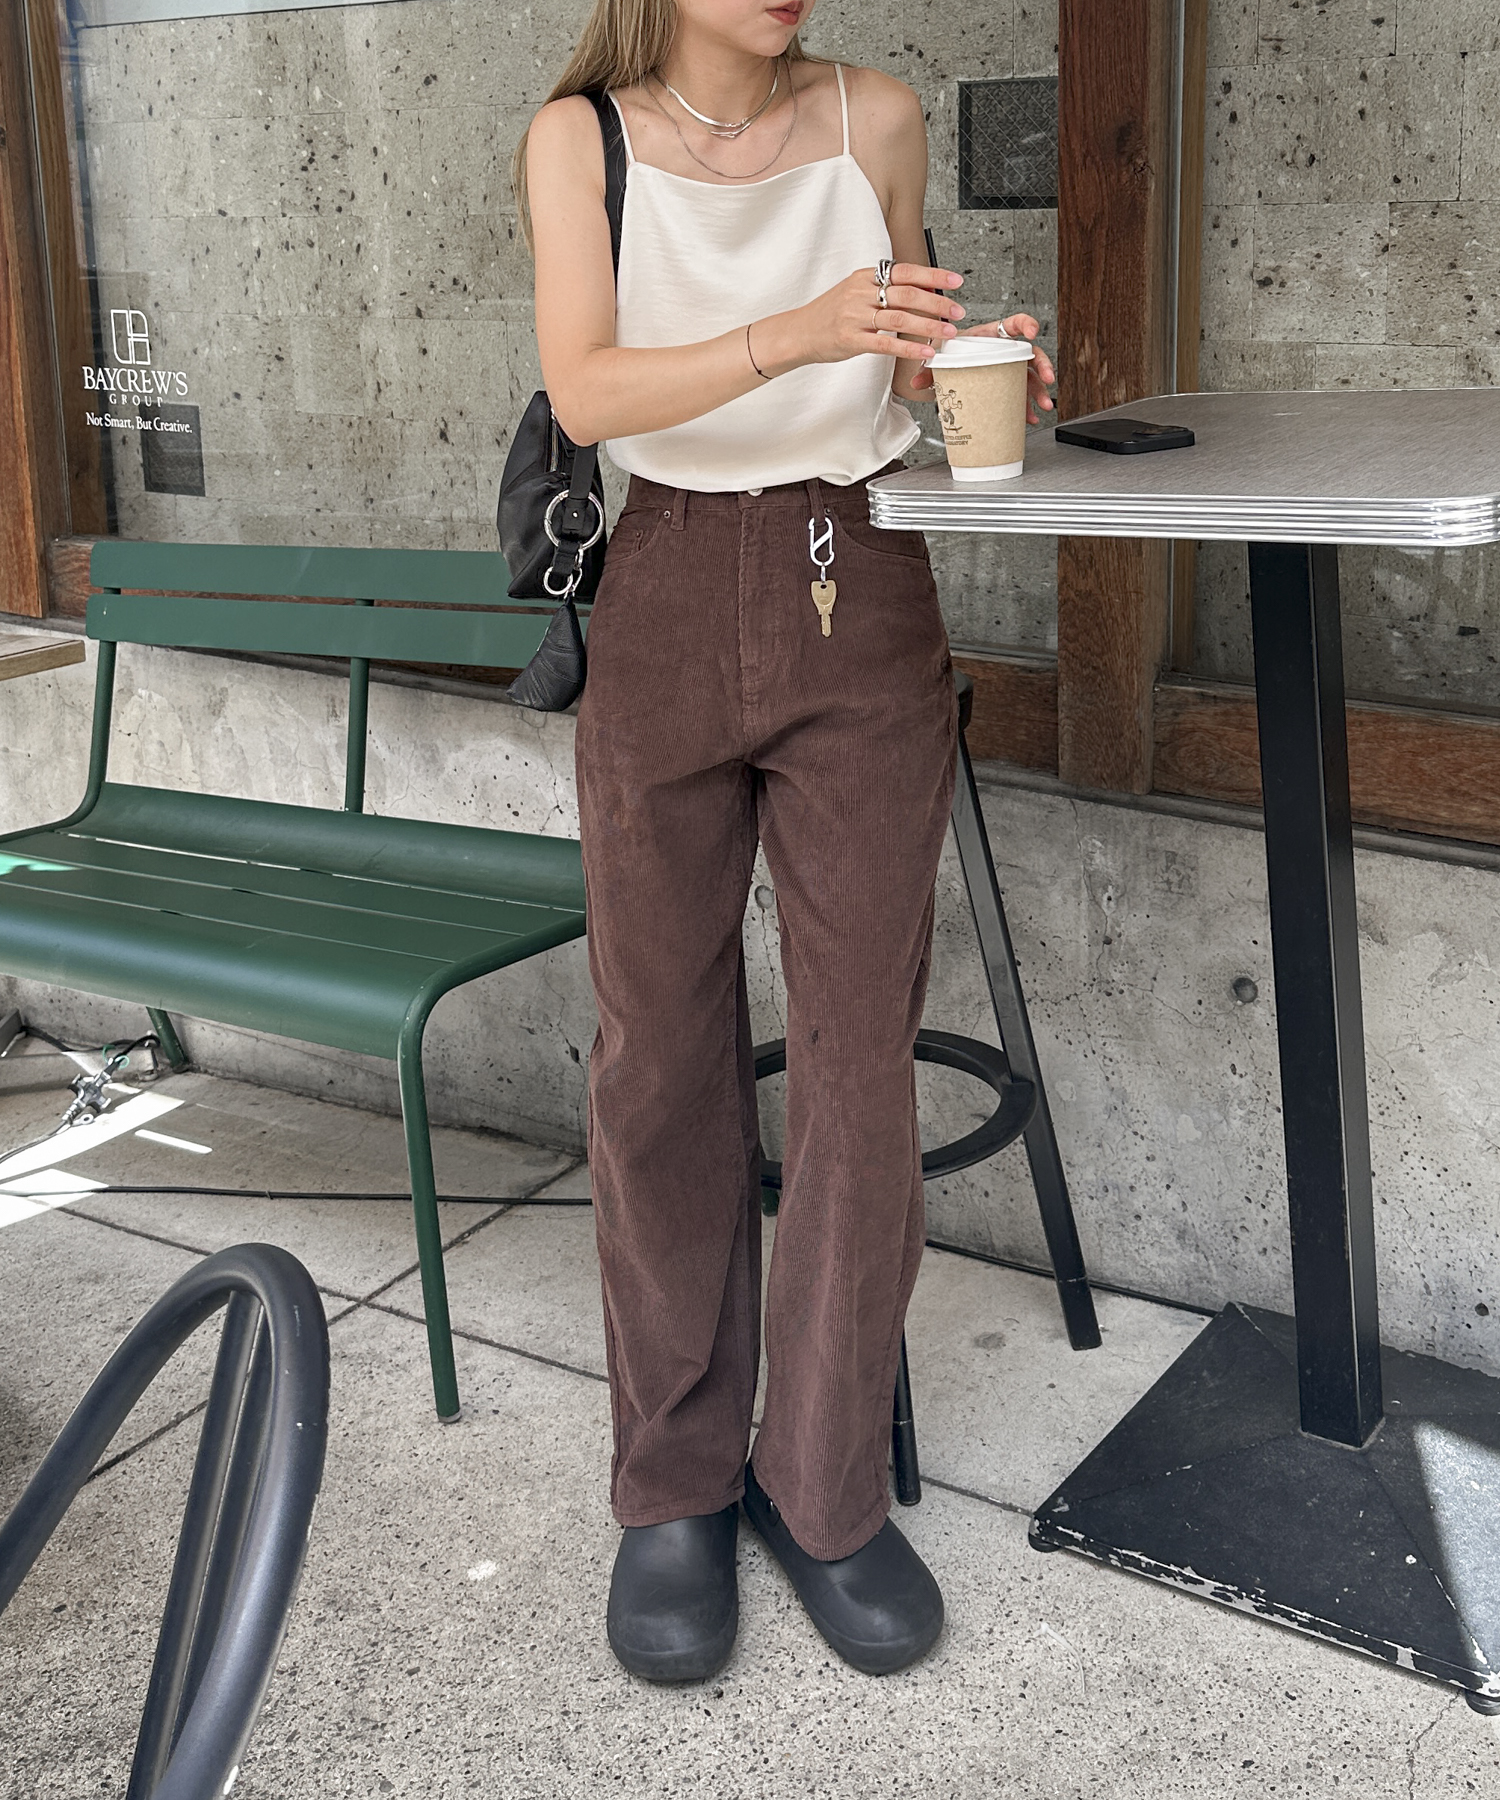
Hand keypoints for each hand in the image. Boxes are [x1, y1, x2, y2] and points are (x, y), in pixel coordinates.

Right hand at [754, 263, 967, 374]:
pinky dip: (908, 348)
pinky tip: (925, 351)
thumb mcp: (855, 292)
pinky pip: (885, 344)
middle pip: (906, 294)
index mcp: (864, 276)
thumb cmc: (830, 315)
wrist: (798, 333)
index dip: (933, 274)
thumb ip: (883, 289)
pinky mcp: (850, 340)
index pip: (905, 271)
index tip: (956, 281)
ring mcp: (854, 316)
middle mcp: (860, 292)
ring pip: (898, 318)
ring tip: (948, 332)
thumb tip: (919, 290)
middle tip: (958, 311)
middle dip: (936, 302)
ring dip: (928, 325)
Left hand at [908, 312, 1056, 423]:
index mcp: (992, 335)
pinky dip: (1025, 408)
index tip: (1033, 332)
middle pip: (1031, 354)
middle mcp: (1005, 351)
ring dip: (1039, 391)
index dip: (1027, 324)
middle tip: (1047, 378)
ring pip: (1030, 378)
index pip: (1015, 323)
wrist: (949, 361)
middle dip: (1042, 366)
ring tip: (1044, 404)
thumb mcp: (942, 355)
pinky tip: (1029, 417)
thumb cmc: (953, 350)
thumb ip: (930, 367)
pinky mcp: (1005, 386)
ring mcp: (1008, 369)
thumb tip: (916, 381)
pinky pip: (1019, 396)